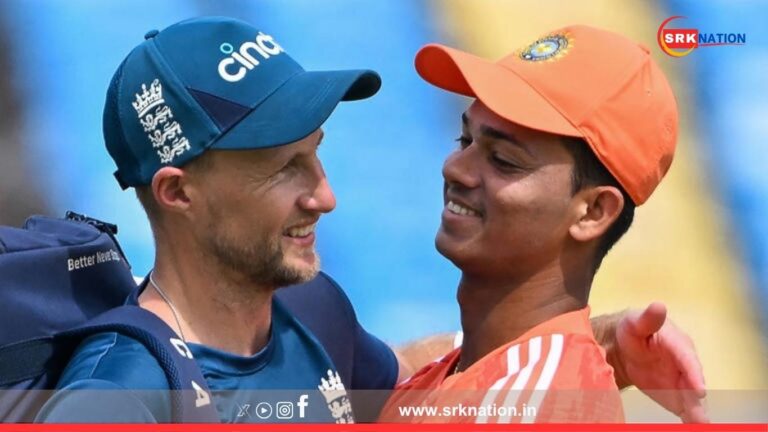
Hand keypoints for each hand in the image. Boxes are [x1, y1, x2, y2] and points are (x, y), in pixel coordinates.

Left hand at [615, 302, 707, 422]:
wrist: (626, 347)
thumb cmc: (634, 329)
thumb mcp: (636, 321)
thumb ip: (648, 318)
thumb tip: (658, 306)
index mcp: (678, 344)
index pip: (688, 360)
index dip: (694, 374)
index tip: (700, 390)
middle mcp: (685, 364)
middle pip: (693, 383)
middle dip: (697, 400)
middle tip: (701, 418)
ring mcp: (681, 381)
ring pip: (692, 399)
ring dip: (697, 413)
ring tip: (699, 425)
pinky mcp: (675, 394)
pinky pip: (685, 408)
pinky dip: (690, 418)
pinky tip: (693, 426)